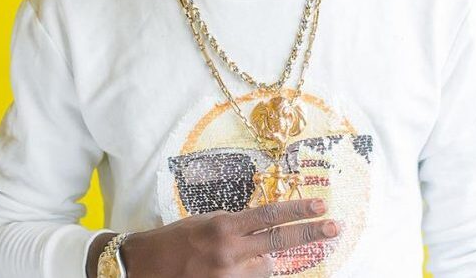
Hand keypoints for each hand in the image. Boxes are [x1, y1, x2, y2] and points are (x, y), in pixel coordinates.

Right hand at [120, 198, 336, 276]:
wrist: (142, 267)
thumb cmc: (173, 240)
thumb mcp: (205, 221)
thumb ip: (235, 225)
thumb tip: (264, 226)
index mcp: (223, 225)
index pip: (270, 214)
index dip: (298, 209)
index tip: (320, 204)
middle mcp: (229, 251)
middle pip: (278, 240)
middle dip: (309, 233)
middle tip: (334, 227)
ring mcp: (227, 276)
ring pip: (268, 268)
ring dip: (278, 260)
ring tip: (288, 252)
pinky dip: (259, 275)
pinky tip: (259, 267)